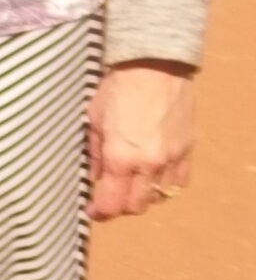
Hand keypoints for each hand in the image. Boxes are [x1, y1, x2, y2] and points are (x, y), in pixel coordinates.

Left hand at [88, 60, 195, 219]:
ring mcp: (171, 159)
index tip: (94, 212)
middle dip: (120, 206)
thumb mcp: (94, 119)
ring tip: (132, 185)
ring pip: (158, 197)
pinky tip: (154, 177)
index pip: (112, 204)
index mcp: (120, 158)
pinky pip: (179, 182)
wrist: (154, 66)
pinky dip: (165, 185)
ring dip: (143, 196)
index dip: (101, 213)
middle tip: (110, 198)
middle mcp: (148, 164)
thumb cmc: (118, 88)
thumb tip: (96, 176)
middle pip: (136, 206)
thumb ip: (95, 153)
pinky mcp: (186, 150)